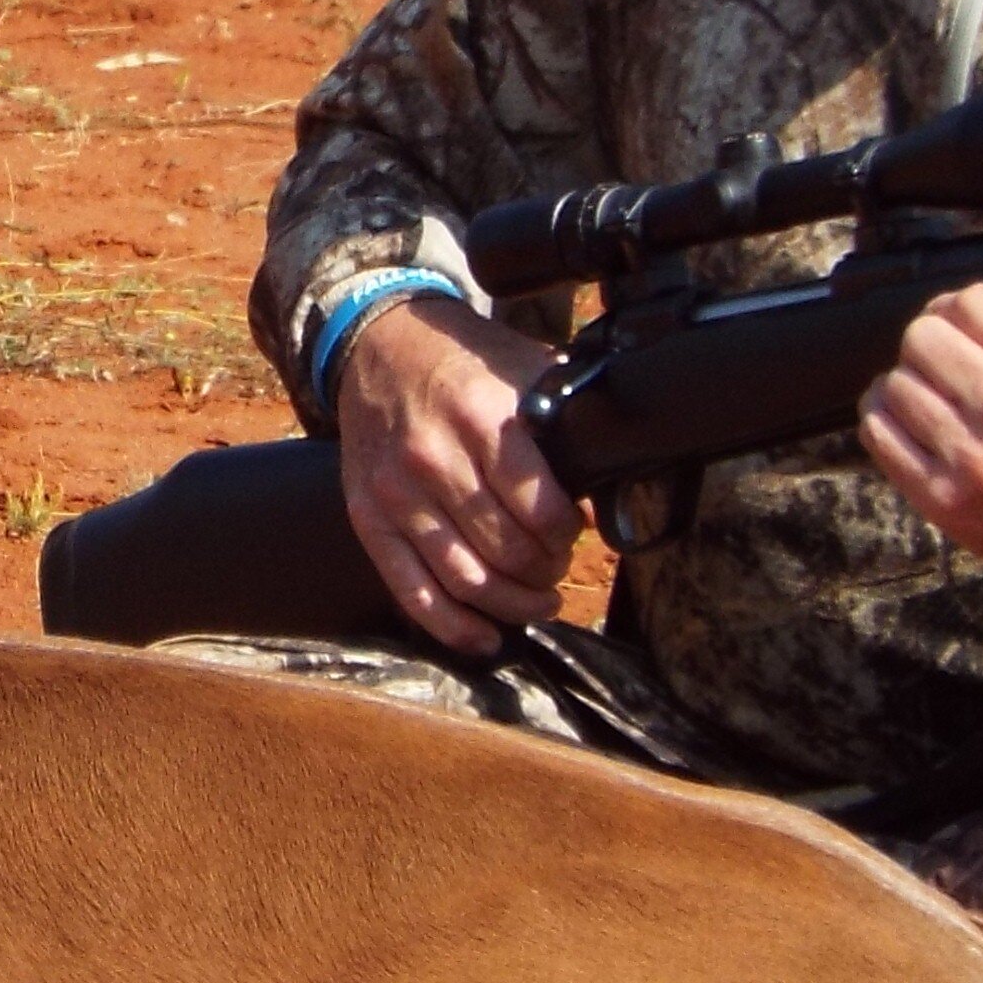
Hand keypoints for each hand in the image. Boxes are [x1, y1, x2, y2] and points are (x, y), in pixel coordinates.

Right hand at [332, 293, 583, 650]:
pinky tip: (486, 639)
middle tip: (558, 567)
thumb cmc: (463, 360)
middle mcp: (434, 460)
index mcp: (482, 419)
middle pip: (506, 552)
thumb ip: (566, 416)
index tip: (576, 531)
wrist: (379, 343)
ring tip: (538, 601)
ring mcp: (396, 494)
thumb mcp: (524, 366)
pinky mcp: (368, 518)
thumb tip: (615, 466)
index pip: (540, 509)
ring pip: (466, 580)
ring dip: (513, 605)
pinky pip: (411, 591)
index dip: (568, 534)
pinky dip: (452, 627)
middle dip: (546, 571)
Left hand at [858, 283, 982, 593]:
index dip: (963, 305)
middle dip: (934, 340)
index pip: (970, 302)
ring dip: (909, 381)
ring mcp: (970, 459)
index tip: (965, 319)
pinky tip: (912, 417)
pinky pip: (880, 434)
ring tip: (932, 389)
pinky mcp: (944, 499)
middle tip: (948, 355)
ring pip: (894, 384)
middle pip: (922, 337)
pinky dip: (887, 417)